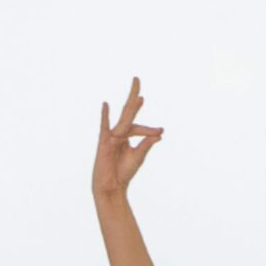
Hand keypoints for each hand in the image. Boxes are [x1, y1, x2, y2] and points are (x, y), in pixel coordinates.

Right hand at [93, 78, 162, 199]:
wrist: (112, 187)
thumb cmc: (123, 173)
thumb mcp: (138, 156)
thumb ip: (147, 144)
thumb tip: (159, 134)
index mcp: (126, 136)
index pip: (139, 127)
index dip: (150, 129)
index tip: (161, 131)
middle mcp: (118, 133)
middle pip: (127, 112)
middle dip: (132, 96)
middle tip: (137, 78)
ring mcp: (111, 137)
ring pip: (124, 121)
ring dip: (131, 109)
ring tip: (139, 97)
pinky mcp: (104, 143)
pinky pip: (105, 127)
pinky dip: (105, 117)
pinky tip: (105, 104)